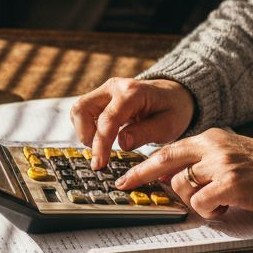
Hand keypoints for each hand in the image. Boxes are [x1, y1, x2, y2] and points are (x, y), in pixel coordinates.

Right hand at [70, 78, 194, 169]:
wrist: (173, 95)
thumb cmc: (172, 110)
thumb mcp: (168, 126)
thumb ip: (145, 133)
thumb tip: (122, 143)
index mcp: (133, 92)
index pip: (107, 119)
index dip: (100, 144)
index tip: (99, 165)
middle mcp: (114, 87)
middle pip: (82, 109)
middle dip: (85, 136)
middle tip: (99, 155)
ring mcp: (105, 90)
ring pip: (78, 110)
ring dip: (84, 132)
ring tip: (102, 147)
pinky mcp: (100, 97)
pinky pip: (83, 112)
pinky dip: (86, 128)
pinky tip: (103, 138)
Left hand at [114, 128, 252, 218]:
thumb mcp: (230, 156)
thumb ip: (202, 162)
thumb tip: (169, 177)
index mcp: (211, 137)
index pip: (170, 149)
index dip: (145, 164)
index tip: (127, 174)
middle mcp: (213, 147)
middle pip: (165, 159)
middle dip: (141, 174)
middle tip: (126, 185)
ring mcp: (221, 164)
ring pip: (183, 186)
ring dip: (194, 202)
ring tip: (218, 202)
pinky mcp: (230, 183)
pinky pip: (201, 203)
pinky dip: (209, 212)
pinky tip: (226, 208)